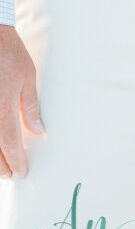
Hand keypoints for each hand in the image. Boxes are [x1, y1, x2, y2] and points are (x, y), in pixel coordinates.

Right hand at [0, 24, 43, 177]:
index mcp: (3, 108)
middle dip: (0, 166)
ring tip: (0, 167)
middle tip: (10, 175)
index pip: (9, 144)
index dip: (15, 161)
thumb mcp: (28, 77)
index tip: (22, 172)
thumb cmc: (10, 53)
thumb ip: (31, 106)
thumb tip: (38, 130)